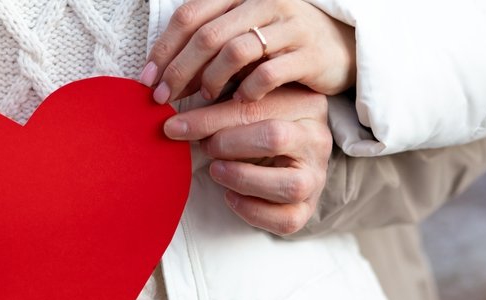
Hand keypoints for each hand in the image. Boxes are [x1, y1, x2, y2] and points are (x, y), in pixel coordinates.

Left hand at [141, 0, 355, 102]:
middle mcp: (264, 3)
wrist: (338, 47)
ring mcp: (289, 25)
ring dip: (212, 80)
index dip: (164, 48)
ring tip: (204, 100)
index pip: (190, 15)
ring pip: (236, 51)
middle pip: (207, 35)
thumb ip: (207, 45)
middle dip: (180, 70)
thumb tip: (161, 76)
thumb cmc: (277, 46)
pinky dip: (247, 91)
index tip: (147, 79)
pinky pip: (269, 73)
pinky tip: (239, 103)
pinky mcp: (309, 53)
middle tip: (164, 98)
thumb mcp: (240, 35)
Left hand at [164, 85, 331, 234]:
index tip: (173, 127)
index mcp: (304, 102)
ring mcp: (317, 176)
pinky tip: (231, 197)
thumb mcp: (242, 108)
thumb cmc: (256, 127)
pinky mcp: (309, 209)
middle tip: (205, 148)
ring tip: (217, 171)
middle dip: (228, 144)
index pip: (254, 106)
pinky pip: (286, 218)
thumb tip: (173, 125)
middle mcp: (318, 138)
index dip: (208, 118)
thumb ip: (216, 110)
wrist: (284, 159)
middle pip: (274, 138)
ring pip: (288, 184)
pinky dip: (253, 210)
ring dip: (242, 178)